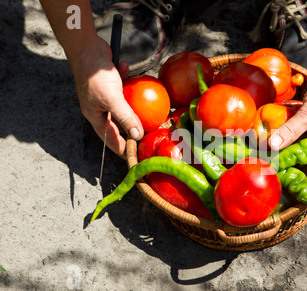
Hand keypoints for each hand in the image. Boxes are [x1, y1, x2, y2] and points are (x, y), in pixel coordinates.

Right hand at [69, 36, 143, 158]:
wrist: (86, 47)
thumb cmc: (95, 75)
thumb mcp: (113, 98)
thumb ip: (125, 117)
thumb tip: (138, 135)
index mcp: (95, 116)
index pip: (110, 139)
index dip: (122, 148)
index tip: (135, 156)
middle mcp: (100, 108)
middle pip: (119, 124)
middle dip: (132, 128)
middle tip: (148, 135)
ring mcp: (105, 96)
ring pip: (123, 106)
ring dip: (132, 105)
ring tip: (147, 112)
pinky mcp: (111, 83)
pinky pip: (122, 87)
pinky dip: (127, 81)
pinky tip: (129, 73)